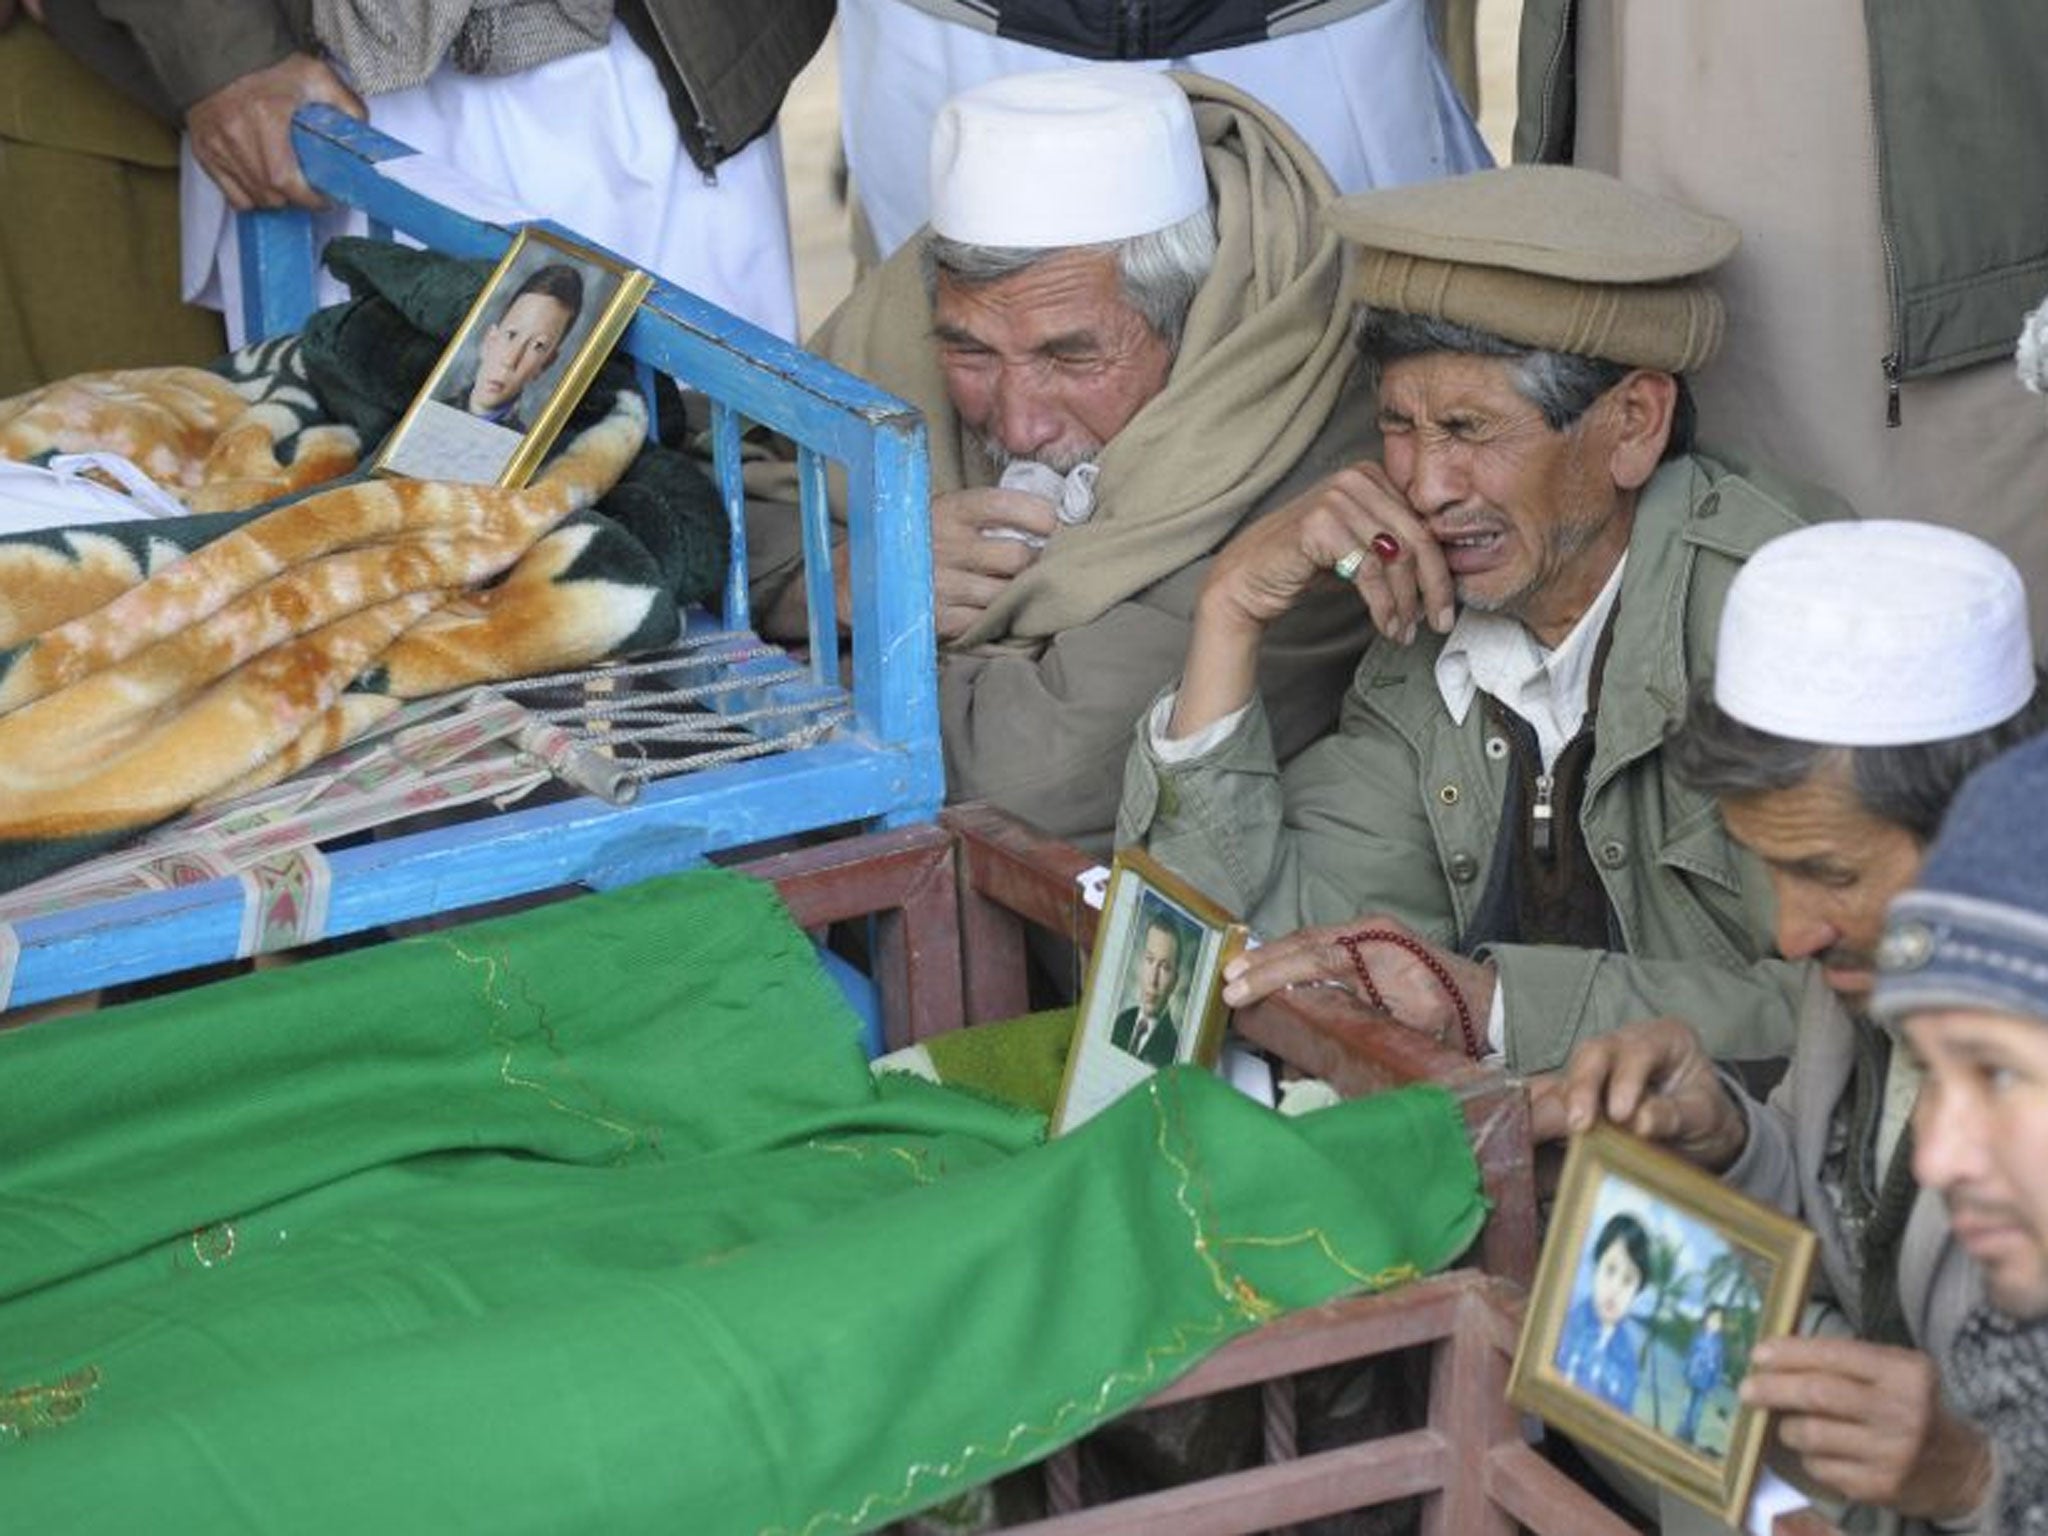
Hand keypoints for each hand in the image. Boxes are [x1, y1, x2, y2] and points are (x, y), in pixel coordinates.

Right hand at [185, 52, 366, 210]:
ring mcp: (216, 146)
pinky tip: (263, 186)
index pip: (286, 181)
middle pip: (270, 195)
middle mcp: (236, 136)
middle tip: (308, 191)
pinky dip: (249, 196)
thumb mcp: (316, 76)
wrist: (222, 52)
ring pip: (250, 198)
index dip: (309, 199)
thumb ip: (345, 104)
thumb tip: (363, 133)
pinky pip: (229, 193)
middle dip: (294, 200)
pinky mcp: (203, 151)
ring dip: (274, 200)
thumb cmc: (268, 65)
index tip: (324, 199)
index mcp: (265, 118)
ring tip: (287, 187)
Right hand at [929, 487, 1056, 640]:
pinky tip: (1005, 616)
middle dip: (1035, 563)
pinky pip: (992, 625)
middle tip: (1039, 566)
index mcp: (950, 511)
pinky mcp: (942, 621)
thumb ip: (990, 513)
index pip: (1004, 505)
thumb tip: (1050, 519)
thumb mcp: (947, 512)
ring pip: (1008, 595)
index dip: (1039, 515)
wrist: (870, 576)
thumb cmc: (925, 539)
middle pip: (1017, 556)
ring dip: (1022, 596)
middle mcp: (945, 546)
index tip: (1052, 526)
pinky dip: (1005, 623)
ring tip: (1022, 592)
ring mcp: (942, 586)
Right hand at [1170, 461, 1454, 738]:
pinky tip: (1385, 624)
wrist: (1247, 579)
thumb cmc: (1303, 565)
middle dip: (1433, 589)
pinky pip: (1369, 571)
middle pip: (1417, 539)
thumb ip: (1394, 547)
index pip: (1423, 524)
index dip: (1441, 570)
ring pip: (1396, 558)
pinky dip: (1383, 605)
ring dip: (1406, 604)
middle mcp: (1355, 478)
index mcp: (1370, 476)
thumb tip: (1444, 575)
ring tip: (1403, 631)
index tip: (1445, 607)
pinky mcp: (1320, 523)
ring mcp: (1336, 497)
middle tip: (1439, 623)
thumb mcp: (1358, 549)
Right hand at [1221, 916, 1493, 1051]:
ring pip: (1308, 940)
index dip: (1271, 975)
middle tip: (1226, 979)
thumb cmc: (1454, 1021)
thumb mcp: (1411, 1031)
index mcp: (1379, 948)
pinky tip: (1270, 968)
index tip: (1238, 989)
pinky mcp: (1368, 941)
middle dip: (1261, 961)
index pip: (1312, 958)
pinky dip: (1292, 956)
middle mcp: (1370, 932)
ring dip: (1272, 957)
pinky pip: (1320, 945)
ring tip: (1237, 973)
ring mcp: (1369, 932)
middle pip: (1302, 942)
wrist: (1487, 1001)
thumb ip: (1362, 1035)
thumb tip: (1308, 1062)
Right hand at [1525, 1017, 1746, 1169]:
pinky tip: (1537, 1130)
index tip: (1621, 1114)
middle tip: (1580, 1123)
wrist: (1697, 1129)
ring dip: (1565, 1102)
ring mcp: (1600, 1066)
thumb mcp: (1704, 1115)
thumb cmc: (1702, 1114)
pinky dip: (1549, 1110)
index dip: (1625, 1079)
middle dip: (1583, 1086)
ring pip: (1571, 1071)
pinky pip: (1557, 1093)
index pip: (1638, 1050)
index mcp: (1664, 1038)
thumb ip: (1675, 1115)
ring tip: (1564, 1132)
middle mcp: (1625, 1043)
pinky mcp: (1582, 1089)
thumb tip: (1640, 1122)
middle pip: (1594, 1053)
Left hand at [1744, 1336, 1993, 1520]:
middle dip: (1772, 1389)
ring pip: (1811, 1434)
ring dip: (1788, 1428)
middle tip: (1747, 1390)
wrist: (1962, 1469)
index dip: (1790, 1353)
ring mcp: (1892, 1453)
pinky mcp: (1880, 1487)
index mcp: (1906, 1372)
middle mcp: (1902, 1412)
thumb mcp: (1893, 1373)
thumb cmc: (1911, 1408)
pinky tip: (1820, 1453)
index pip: (1835, 1355)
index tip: (1758, 1354)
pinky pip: (1820, 1468)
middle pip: (1817, 1394)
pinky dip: (1809, 1458)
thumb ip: (1845, 1361)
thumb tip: (1775, 1354)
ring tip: (1790, 1424)